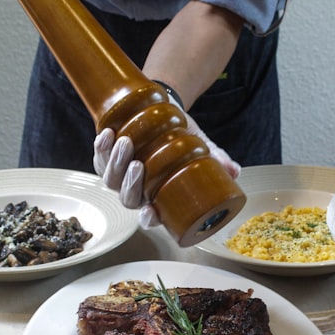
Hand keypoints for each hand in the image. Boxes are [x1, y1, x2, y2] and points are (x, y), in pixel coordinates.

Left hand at [93, 105, 239, 228]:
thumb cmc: (184, 138)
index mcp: (160, 199)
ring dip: (115, 163)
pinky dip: (101, 149)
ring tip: (124, 142)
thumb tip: (234, 170)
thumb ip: (216, 160)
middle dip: (130, 184)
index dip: (149, 220)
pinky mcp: (107, 161)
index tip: (151, 212)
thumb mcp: (202, 148)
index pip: (152, 218)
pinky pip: (99, 161)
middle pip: (129, 199)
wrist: (166, 114)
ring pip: (111, 180)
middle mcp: (138, 192)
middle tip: (139, 164)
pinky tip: (107, 135)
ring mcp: (121, 178)